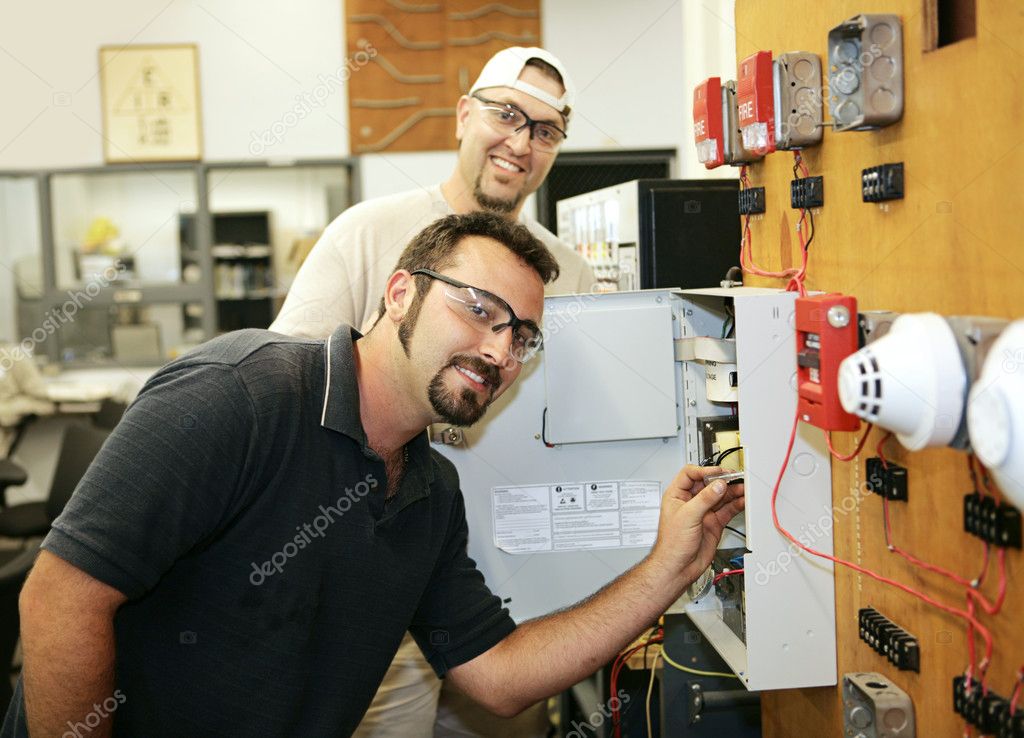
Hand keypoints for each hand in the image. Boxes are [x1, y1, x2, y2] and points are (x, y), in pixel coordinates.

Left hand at [648, 465, 745, 586]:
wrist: (678, 567)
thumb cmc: (672, 544)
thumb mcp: (688, 516)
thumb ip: (705, 499)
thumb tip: (718, 485)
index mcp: (677, 495)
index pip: (690, 474)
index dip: (705, 470)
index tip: (718, 472)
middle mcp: (691, 502)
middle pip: (709, 484)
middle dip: (723, 480)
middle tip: (736, 478)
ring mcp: (704, 512)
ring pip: (720, 496)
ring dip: (732, 491)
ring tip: (744, 488)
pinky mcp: (714, 523)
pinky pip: (727, 510)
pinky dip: (736, 504)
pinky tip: (743, 500)